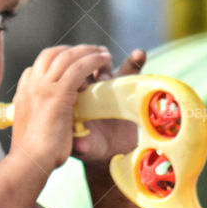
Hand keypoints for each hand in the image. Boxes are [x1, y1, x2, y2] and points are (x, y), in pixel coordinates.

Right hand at [8, 44, 114, 175]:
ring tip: (101, 53)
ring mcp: (43, 87)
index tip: (70, 64)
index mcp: (23, 93)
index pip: (36, 67)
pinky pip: (79, 67)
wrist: (31, 162)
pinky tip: (104, 60)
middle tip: (89, 51)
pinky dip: (93, 60)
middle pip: (51, 54)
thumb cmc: (31, 154)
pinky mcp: (58, 93)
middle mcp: (31, 85)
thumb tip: (40, 120)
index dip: (54, 61)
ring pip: (67, 57)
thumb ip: (36, 119)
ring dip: (86, 51)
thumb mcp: (30, 130)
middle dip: (71, 50)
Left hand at [71, 48, 146, 166]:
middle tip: (97, 79)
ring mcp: (106, 87)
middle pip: (83, 66)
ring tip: (108, 74)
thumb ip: (82, 146)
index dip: (72, 78)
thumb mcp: (86, 149)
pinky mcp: (126, 88)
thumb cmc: (92, 150)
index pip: (67, 80)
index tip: (80, 86)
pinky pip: (130, 70)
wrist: (113, 153)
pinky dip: (135, 60)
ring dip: (105, 62)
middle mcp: (86, 89)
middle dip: (88, 66)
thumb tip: (80, 145)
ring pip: (103, 64)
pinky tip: (139, 54)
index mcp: (71, 99)